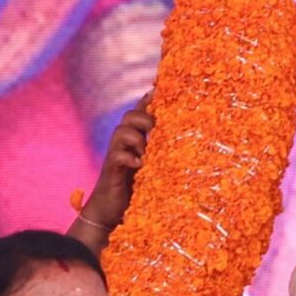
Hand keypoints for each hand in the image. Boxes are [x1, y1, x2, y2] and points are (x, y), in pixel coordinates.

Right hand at [74, 93, 152, 235]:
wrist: (111, 209)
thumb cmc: (135, 187)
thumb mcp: (152, 165)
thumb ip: (160, 150)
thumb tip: (185, 138)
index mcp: (134, 139)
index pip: (140, 112)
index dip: (148, 98)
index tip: (159, 86)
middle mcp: (123, 143)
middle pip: (129, 116)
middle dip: (144, 118)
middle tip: (156, 131)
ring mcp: (115, 155)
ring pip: (121, 131)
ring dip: (137, 138)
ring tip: (146, 153)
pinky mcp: (111, 170)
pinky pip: (117, 155)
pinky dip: (129, 158)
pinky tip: (139, 165)